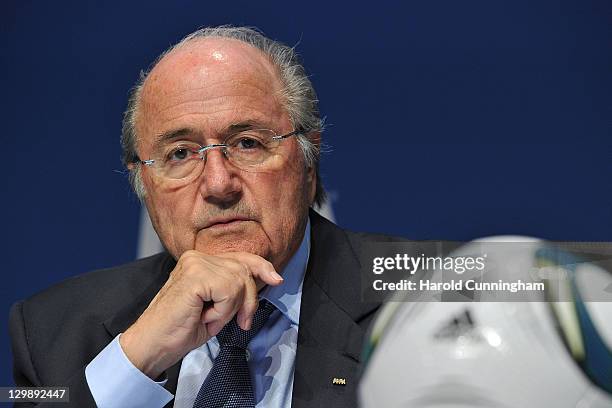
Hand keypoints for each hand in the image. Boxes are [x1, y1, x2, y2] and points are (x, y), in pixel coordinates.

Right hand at [119, 250, 282, 378]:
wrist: (153, 345)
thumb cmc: (181, 329)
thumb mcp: (217, 306)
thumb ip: (234, 289)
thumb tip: (265, 279)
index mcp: (200, 261)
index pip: (240, 258)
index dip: (262, 268)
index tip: (276, 280)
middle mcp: (197, 257)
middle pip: (244, 270)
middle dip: (248, 301)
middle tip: (238, 322)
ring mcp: (195, 263)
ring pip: (239, 282)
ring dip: (230, 310)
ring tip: (209, 318)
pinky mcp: (195, 275)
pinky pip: (229, 291)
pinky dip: (223, 311)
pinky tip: (205, 317)